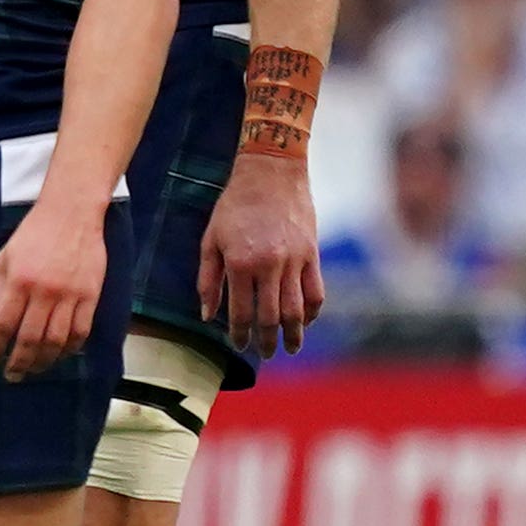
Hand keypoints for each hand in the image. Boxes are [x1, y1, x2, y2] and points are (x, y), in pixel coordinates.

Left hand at [0, 194, 109, 378]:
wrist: (71, 213)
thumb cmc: (33, 234)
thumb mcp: (5, 258)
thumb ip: (0, 292)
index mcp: (18, 280)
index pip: (2, 325)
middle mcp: (44, 291)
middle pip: (30, 340)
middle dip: (18, 363)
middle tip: (12, 375)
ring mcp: (70, 295)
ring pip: (56, 342)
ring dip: (43, 362)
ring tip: (34, 369)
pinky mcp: (90, 295)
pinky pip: (80, 332)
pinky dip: (69, 349)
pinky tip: (59, 355)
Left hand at [202, 152, 327, 362]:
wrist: (271, 171)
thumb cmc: (234, 205)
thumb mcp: (211, 239)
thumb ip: (208, 279)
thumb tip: (208, 316)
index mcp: (240, 264)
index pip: (241, 312)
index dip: (240, 334)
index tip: (239, 344)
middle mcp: (268, 266)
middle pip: (271, 318)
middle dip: (267, 341)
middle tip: (265, 353)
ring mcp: (294, 261)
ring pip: (296, 310)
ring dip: (293, 334)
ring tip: (290, 347)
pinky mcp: (313, 254)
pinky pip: (316, 291)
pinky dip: (313, 311)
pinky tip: (306, 320)